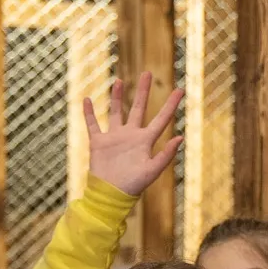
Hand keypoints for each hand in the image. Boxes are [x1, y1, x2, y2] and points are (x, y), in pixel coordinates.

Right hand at [83, 71, 183, 197]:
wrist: (109, 195)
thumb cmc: (133, 186)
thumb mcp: (152, 171)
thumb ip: (165, 155)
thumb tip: (180, 138)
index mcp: (145, 141)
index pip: (161, 119)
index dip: (171, 105)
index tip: (180, 90)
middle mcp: (130, 136)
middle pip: (138, 108)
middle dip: (143, 91)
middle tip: (147, 73)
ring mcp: (114, 138)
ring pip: (116, 112)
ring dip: (117, 97)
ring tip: (119, 81)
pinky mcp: (98, 143)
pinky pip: (93, 124)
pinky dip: (89, 113)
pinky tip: (87, 100)